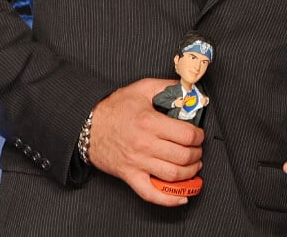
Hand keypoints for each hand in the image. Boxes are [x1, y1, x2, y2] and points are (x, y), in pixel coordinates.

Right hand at [88, 78, 205, 205]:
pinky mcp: (129, 176)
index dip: (199, 136)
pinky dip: (169, 199)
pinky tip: (182, 197)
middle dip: (197, 154)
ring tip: (193, 166)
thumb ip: (168, 86)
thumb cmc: (114, 108)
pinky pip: (151, 193)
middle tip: (197, 149)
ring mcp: (137, 163)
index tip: (199, 135)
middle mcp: (145, 145)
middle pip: (183, 156)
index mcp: (150, 122)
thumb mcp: (142, 88)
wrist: (87, 126)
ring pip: (173, 175)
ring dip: (190, 173)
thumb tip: (190, 90)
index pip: (186, 135)